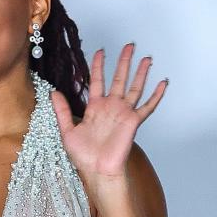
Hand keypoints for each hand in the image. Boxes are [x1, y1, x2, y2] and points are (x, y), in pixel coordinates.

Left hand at [50, 43, 165, 182]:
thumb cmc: (83, 156)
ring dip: (141, 73)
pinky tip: (162, 83)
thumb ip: (62, 111)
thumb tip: (54, 92)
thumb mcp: (67, 131)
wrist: (97, 171)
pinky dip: (156, 95)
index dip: (99, 66)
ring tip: (147, 58)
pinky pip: (147, 107)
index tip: (100, 51)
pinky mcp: (133, 122)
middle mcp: (111, 107)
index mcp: (95, 107)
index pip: (98, 80)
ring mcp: (123, 113)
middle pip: (119, 78)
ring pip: (134, 88)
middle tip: (129, 45)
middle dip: (124, 61)